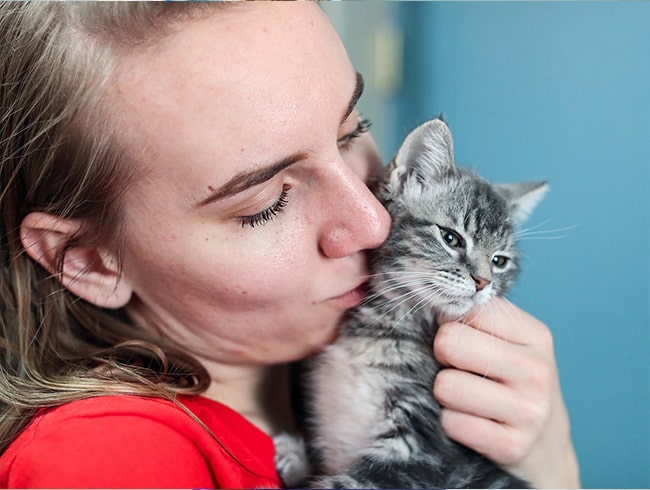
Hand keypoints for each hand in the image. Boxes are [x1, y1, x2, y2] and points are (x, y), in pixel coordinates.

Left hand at [433, 298, 579, 487]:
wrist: (546, 447)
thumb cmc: (514, 383)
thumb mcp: (510, 343)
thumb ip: (476, 318)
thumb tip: (429, 299)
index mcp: (534, 335)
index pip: (469, 308)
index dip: (450, 321)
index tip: (459, 335)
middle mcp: (537, 370)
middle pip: (450, 342)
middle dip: (442, 355)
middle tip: (456, 367)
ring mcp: (529, 411)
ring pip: (446, 385)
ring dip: (444, 393)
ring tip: (464, 397)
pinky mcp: (513, 446)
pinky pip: (451, 423)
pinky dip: (450, 422)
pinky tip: (470, 422)